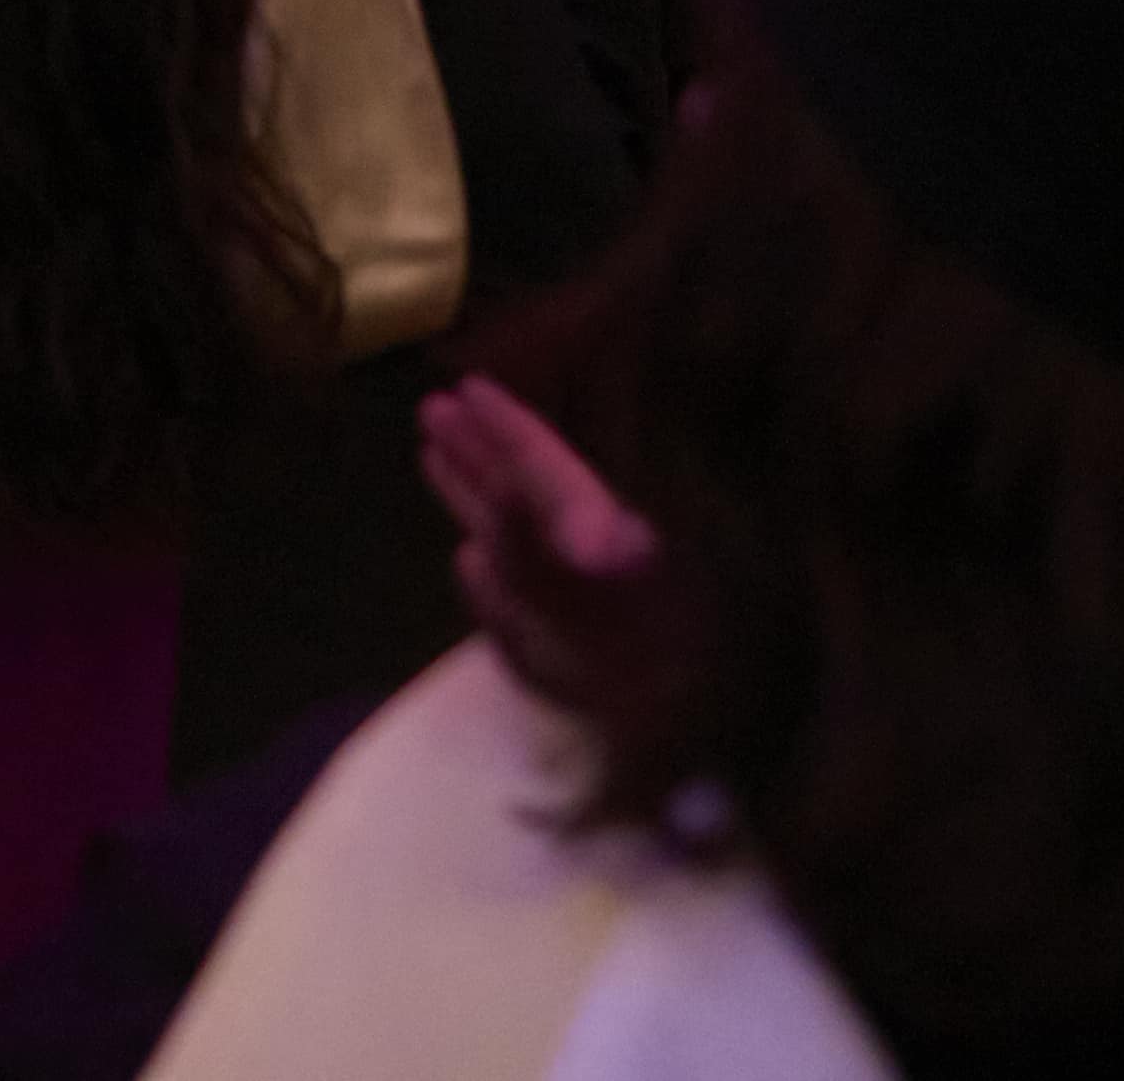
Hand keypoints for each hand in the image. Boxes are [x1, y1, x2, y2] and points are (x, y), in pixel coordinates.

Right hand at [419, 374, 657, 684]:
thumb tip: (475, 502)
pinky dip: (491, 567)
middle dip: (479, 450)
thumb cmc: (635, 673)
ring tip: (433, 457)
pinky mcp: (572, 649)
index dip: (501, 424)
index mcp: (598, 529)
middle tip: (430, 409)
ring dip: (476, 496)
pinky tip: (466, 557)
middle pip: (526, 489)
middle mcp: (591, 555)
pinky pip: (521, 593)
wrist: (692, 737)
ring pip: (520, 535)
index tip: (465, 385)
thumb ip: (523, 556)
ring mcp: (582, 601)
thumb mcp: (575, 605)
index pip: (541, 461)